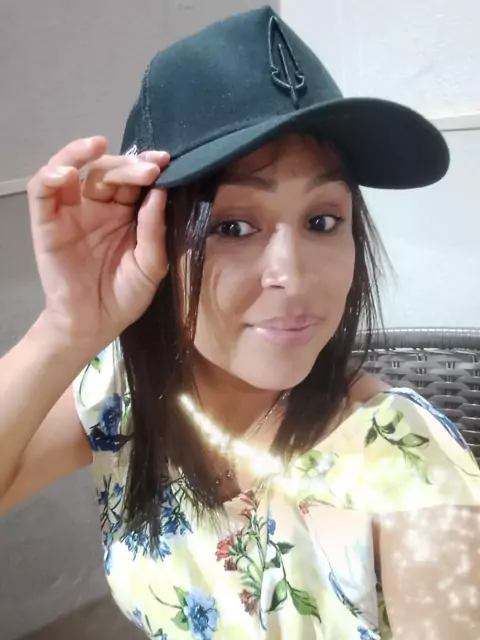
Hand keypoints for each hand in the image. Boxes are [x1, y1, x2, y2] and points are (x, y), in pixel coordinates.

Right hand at [27, 136, 169, 348]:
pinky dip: (51, 174)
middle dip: (128, 164)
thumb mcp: (150, 266)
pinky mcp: (47, 222)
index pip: (135, 180)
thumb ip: (153, 230)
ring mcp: (72, 212)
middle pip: (108, 171)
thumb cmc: (125, 296)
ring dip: (84, 154)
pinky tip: (68, 173)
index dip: (147, 167)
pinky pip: (43, 191)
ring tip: (99, 146)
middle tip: (148, 166)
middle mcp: (99, 206)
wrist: (94, 324)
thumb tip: (160, 192)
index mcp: (126, 214)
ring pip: (75, 169)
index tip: (164, 160)